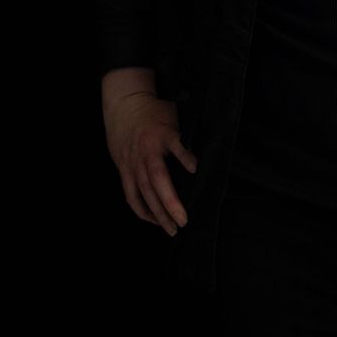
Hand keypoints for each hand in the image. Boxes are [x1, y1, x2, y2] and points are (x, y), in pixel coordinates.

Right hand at [102, 68, 197, 235]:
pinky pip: (131, 195)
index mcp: (163, 134)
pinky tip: (153, 221)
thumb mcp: (175, 113)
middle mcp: (147, 151)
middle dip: (170, 202)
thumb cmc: (156, 112)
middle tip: (184, 220)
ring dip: (158, 213)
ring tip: (172, 229)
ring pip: (144, 192)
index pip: (176, 145)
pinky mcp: (124, 170)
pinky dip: (141, 210)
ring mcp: (133, 162)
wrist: (125, 107)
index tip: (196, 169)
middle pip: (157, 179)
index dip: (185, 156)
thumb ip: (188, 131)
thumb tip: (212, 143)